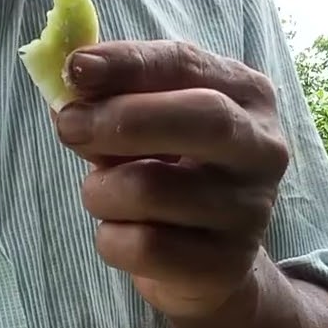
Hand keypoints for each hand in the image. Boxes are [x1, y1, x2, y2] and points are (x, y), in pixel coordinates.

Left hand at [53, 40, 291, 318]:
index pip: (186, 64)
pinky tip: (123, 234)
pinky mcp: (226, 264)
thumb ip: (111, 100)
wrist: (207, 261)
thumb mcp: (148, 125)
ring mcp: (251, 210)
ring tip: (102, 194)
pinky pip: (145, 246)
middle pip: (201, 118)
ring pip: (152, 189)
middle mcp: (263, 149)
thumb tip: (64, 85)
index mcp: (247, 95)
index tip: (75, 67)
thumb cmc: (171, 174)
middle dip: (120, 120)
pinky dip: (113, 239)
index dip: (127, 63)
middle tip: (68, 126)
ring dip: (102, 190)